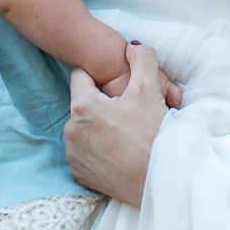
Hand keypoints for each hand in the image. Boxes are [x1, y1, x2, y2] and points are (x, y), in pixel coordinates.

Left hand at [66, 40, 167, 206]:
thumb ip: (141, 59)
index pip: (81, 76)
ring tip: (126, 134)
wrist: (159, 182)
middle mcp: (71, 130)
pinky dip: (98, 150)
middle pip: (83, 104)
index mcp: (82, 106)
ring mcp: (73, 154)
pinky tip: (119, 152)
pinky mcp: (80, 175)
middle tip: (129, 113)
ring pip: (84, 129)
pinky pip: (85, 153)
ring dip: (99, 127)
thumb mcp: (150, 90)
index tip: (118, 87)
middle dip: (102, 105)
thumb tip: (132, 46)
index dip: (101, 77)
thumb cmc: (153, 136)